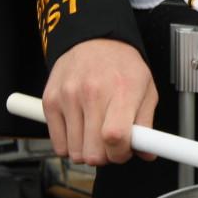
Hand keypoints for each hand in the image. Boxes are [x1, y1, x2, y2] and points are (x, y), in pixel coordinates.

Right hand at [41, 39, 158, 165]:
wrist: (94, 41)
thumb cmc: (122, 66)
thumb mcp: (146, 89)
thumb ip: (147, 123)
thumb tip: (147, 152)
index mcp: (122, 91)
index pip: (115, 136)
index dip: (120, 154)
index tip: (123, 151)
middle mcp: (92, 93)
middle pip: (93, 152)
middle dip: (105, 156)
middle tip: (110, 144)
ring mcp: (68, 97)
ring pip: (75, 152)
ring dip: (87, 150)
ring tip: (95, 133)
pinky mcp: (50, 101)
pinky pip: (58, 144)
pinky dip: (69, 145)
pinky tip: (80, 130)